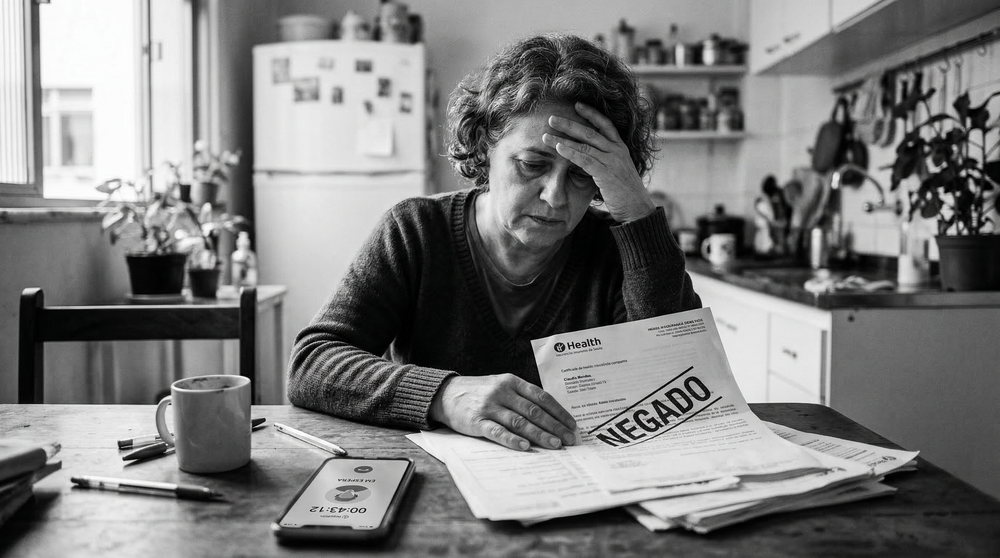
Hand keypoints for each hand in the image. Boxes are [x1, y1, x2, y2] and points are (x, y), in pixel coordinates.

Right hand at [429, 374, 577, 450]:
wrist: (446, 394)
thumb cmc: (479, 391)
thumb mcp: (501, 385)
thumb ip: (522, 396)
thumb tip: (550, 414)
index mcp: (511, 382)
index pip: (540, 397)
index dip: (558, 411)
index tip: (571, 424)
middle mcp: (502, 392)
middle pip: (533, 411)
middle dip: (554, 426)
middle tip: (569, 439)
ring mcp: (489, 407)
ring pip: (519, 422)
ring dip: (539, 435)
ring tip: (555, 445)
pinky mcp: (477, 422)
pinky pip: (497, 432)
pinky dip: (512, 440)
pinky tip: (525, 447)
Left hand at [542, 102, 654, 222]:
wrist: (637, 209)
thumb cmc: (624, 193)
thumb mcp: (616, 171)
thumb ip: (604, 161)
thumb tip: (586, 158)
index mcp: (621, 148)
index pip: (606, 124)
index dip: (591, 113)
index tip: (577, 105)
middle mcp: (617, 151)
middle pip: (591, 131)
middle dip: (569, 124)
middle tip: (551, 118)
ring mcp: (613, 161)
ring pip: (585, 144)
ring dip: (563, 139)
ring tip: (546, 135)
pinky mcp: (606, 173)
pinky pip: (585, 159)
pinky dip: (571, 152)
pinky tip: (558, 149)